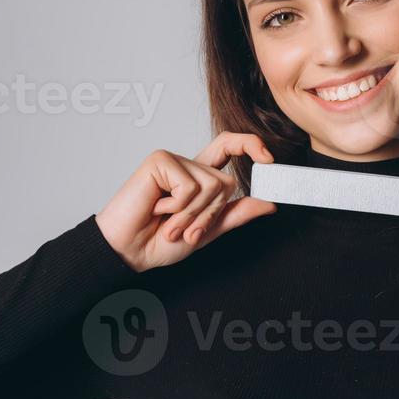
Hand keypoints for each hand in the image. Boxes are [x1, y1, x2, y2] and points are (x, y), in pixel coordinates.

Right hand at [95, 133, 276, 272]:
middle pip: (226, 181)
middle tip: (184, 229)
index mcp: (199, 177)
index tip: (268, 161)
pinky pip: (190, 186)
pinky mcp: (160, 161)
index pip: (230, 146)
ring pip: (211, 185)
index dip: (251, 145)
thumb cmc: (159, 242)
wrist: (129, 252)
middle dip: (210, 214)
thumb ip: (236, 214)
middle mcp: (188, 165)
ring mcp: (173, 161)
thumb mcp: (207, 230)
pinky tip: (157, 208)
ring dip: (192, 215)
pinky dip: (177, 207)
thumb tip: (270, 203)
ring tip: (168, 222)